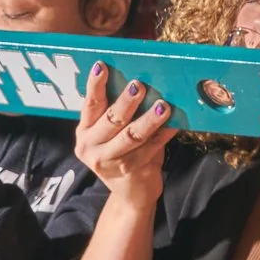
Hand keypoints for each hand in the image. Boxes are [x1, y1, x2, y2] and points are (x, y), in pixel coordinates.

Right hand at [73, 63, 173, 208]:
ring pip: (132, 135)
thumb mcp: (112, 134)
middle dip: (126, 101)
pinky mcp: (130, 171)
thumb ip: (118, 113)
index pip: (90, 105)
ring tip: (163, 105)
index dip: (95, 85)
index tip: (102, 66)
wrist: (131, 193)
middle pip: (111, 120)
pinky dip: (164, 134)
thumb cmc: (124, 154)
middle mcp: (91, 147)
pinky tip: (175, 124)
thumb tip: (139, 81)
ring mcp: (110, 162)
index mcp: (85, 132)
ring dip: (149, 119)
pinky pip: (151, 148)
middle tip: (139, 85)